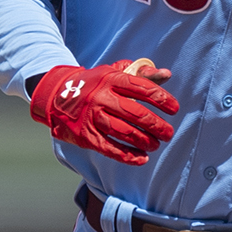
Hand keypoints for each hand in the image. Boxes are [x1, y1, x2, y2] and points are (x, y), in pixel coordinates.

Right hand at [31, 60, 177, 163]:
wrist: (56, 94)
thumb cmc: (94, 83)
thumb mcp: (113, 72)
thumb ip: (140, 73)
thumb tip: (167, 74)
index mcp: (111, 79)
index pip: (141, 88)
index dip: (161, 99)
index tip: (174, 109)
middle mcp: (101, 97)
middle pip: (135, 113)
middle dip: (156, 125)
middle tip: (168, 133)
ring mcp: (92, 116)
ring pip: (124, 131)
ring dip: (144, 141)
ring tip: (156, 144)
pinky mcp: (85, 135)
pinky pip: (110, 148)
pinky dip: (128, 156)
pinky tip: (142, 158)